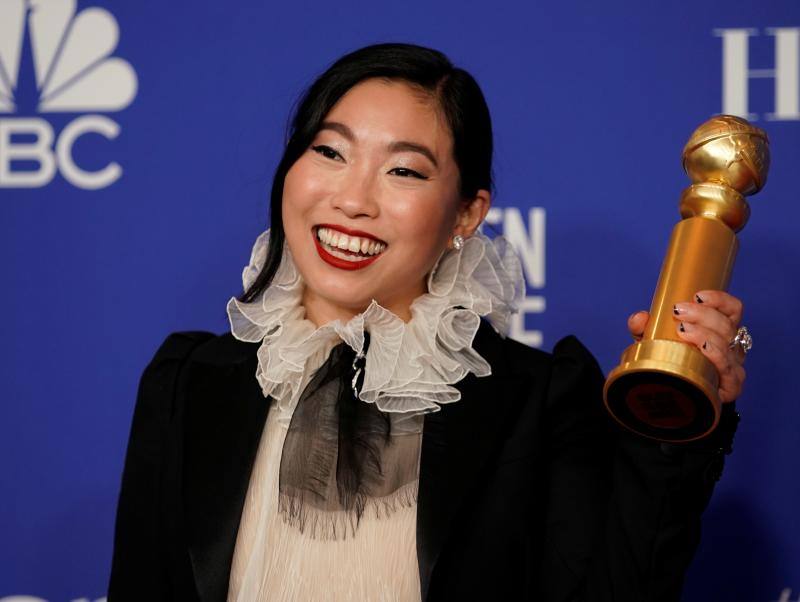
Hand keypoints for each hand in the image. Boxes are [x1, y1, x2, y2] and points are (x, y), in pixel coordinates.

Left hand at [627, 290, 745, 403]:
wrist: (670, 396)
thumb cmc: (668, 363)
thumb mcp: (652, 342)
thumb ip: (643, 328)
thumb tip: (639, 318)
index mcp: (720, 331)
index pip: (732, 309)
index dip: (719, 300)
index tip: (697, 295)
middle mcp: (731, 347)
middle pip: (726, 325)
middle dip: (702, 314)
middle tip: (678, 311)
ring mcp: (732, 367)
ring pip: (727, 345)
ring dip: (705, 334)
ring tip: (682, 329)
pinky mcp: (730, 387)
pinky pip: (729, 370)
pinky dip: (717, 356)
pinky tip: (704, 349)